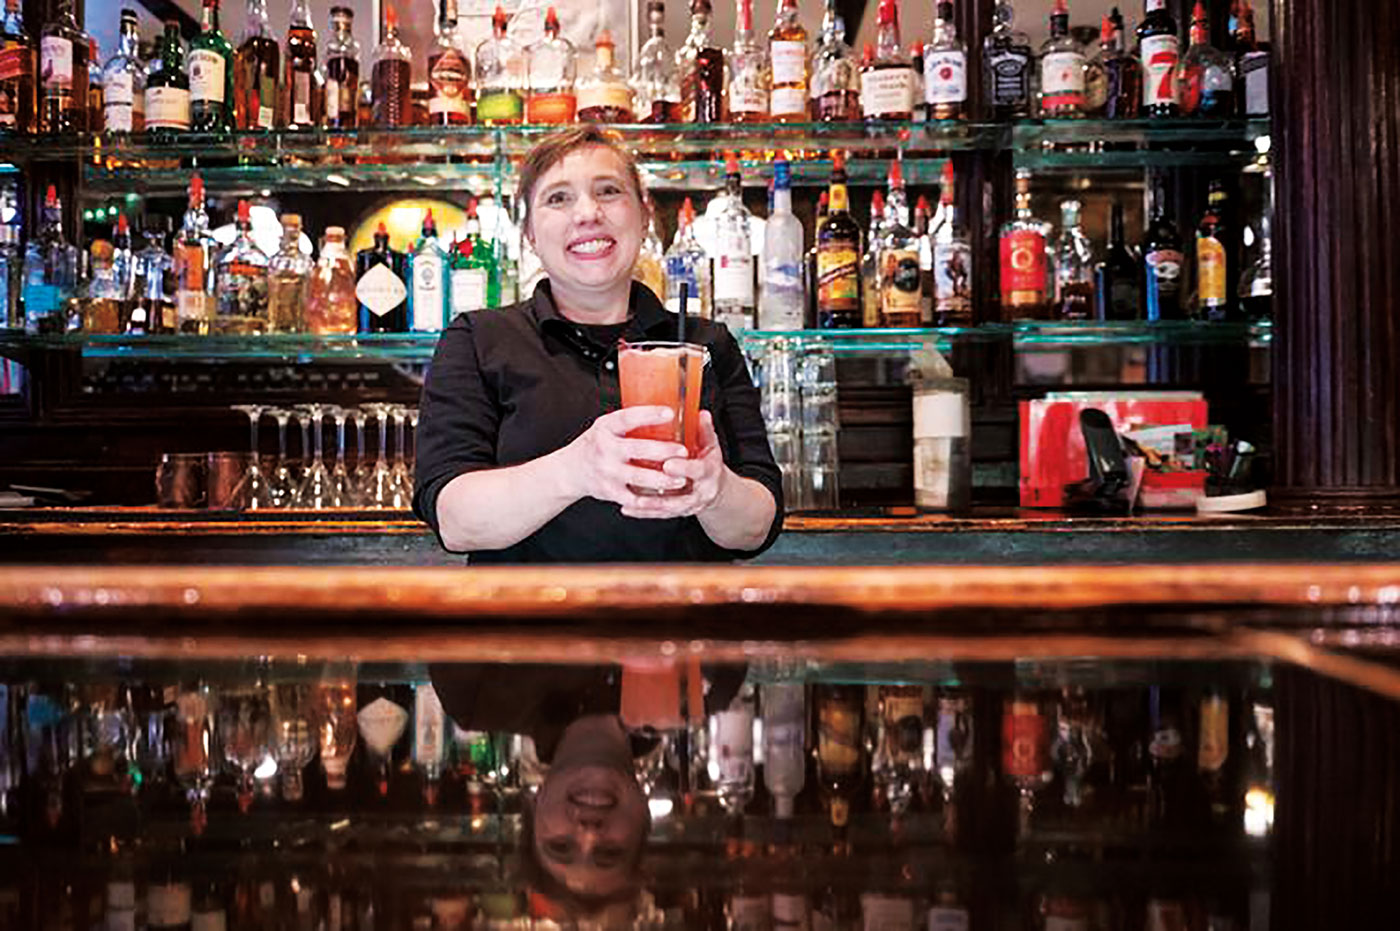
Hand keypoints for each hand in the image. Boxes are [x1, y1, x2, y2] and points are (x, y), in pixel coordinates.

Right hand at [563, 406, 691, 506]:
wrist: (570, 471)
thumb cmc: (595, 445)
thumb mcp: (605, 427)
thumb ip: (628, 423)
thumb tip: (664, 412)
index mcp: (605, 428)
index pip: (628, 418)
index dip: (649, 415)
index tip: (670, 413)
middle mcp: (605, 449)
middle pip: (638, 449)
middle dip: (664, 451)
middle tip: (684, 452)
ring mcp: (607, 472)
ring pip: (639, 476)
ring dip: (663, 479)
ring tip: (681, 479)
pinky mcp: (609, 491)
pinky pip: (634, 497)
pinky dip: (651, 500)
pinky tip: (666, 497)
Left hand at [620, 411, 727, 520]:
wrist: (715, 488)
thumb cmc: (708, 462)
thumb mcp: (710, 445)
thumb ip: (705, 431)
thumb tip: (702, 414)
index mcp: (709, 472)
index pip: (698, 471)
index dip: (684, 468)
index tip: (668, 463)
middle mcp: (701, 492)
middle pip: (682, 495)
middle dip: (663, 491)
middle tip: (642, 483)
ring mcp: (689, 505)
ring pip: (669, 509)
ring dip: (650, 506)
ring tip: (631, 500)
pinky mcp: (677, 512)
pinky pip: (660, 515)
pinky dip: (643, 513)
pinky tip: (627, 508)